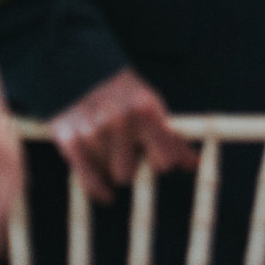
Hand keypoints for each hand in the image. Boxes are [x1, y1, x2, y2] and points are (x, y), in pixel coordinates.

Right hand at [50, 69, 195, 204]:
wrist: (82, 71)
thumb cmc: (124, 93)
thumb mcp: (151, 106)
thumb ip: (172, 137)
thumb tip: (194, 165)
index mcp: (146, 111)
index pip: (164, 159)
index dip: (162, 163)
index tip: (158, 161)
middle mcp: (120, 122)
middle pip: (131, 174)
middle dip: (132, 168)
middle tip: (130, 155)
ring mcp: (93, 133)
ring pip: (110, 175)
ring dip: (112, 169)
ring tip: (111, 152)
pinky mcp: (70, 140)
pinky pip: (87, 180)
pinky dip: (98, 189)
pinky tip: (106, 194)